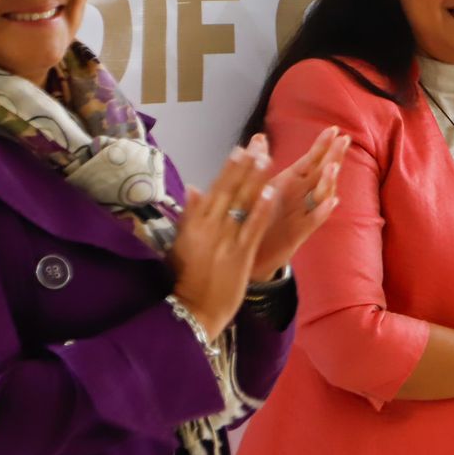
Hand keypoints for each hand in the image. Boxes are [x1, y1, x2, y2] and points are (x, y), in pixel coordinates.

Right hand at [169, 144, 280, 337]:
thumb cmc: (186, 278)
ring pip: (242, 204)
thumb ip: (190, 215)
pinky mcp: (240, 255)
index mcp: (195, 225)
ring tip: (267, 158)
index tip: (239, 149)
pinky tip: (271, 192)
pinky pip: (252, 228)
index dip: (229, 169)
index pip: (215, 190)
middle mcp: (210, 228)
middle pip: (230, 191)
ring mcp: (225, 241)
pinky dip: (261, 209)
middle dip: (245, 166)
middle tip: (258, 144)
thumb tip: (193, 187)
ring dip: (255, 179)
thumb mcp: (182, 244)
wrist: (192, 309)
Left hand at [247, 127, 350, 282]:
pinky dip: (322, 212)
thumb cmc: (257, 216)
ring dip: (328, 181)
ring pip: (321, 195)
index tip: (333, 129)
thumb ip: (261, 162)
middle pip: (322, 173)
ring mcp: (303, 214)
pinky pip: (313, 221)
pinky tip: (331, 202)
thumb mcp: (257, 186)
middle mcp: (301, 196)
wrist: (251, 250)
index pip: (311, 160)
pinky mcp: (299, 233)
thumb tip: (259, 137)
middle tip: (344, 141)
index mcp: (291, 183)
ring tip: (332, 167)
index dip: (322, 145)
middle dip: (333, 157)